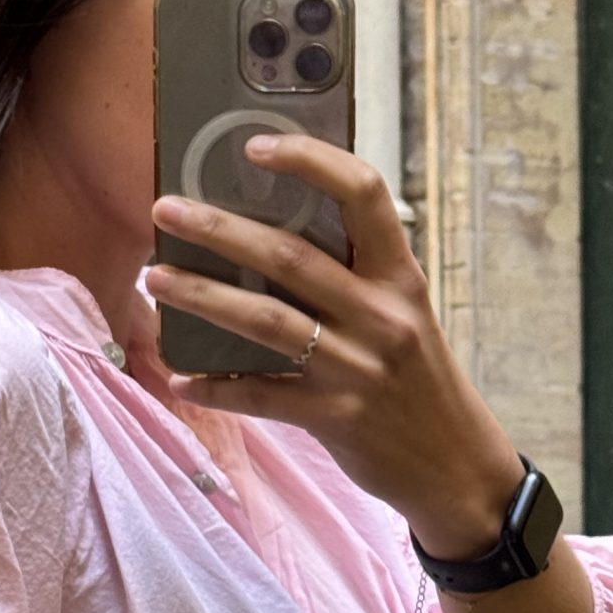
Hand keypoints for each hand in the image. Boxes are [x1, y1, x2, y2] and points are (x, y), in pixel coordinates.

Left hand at [146, 134, 522, 559]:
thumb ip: (355, 278)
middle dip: (219, 230)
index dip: (310, 161)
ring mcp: (358, 369)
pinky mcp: (337, 419)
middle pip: (290, 258)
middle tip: (165, 210)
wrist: (457, 466)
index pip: (363, 194)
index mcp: (400, 277)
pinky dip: (217, 388)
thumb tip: (268, 237)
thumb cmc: (419, 379)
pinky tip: (180, 379)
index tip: (255, 146)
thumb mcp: (405, 315)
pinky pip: (262, 397)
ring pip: (265, 322)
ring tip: (155, 279)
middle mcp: (382, 316)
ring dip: (202, 297)